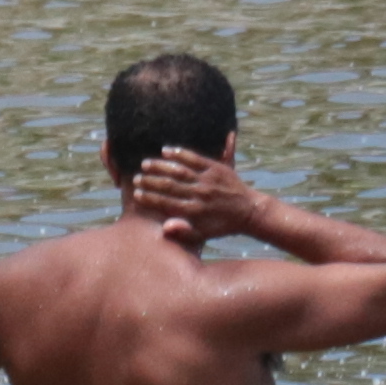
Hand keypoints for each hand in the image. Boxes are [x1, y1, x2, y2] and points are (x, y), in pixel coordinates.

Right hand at [124, 146, 261, 248]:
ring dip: (161, 166)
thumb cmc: (223, 225)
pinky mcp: (217, 168)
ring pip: (180, 171)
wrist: (249, 211)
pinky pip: (196, 158)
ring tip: (145, 164)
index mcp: (196, 211)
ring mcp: (208, 180)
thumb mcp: (204, 234)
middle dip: (151, 182)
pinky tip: (166, 150)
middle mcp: (200, 194)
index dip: (150, 199)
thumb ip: (183, 232)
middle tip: (136, 179)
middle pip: (170, 186)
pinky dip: (180, 153)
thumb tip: (164, 228)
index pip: (167, 203)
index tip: (136, 195)